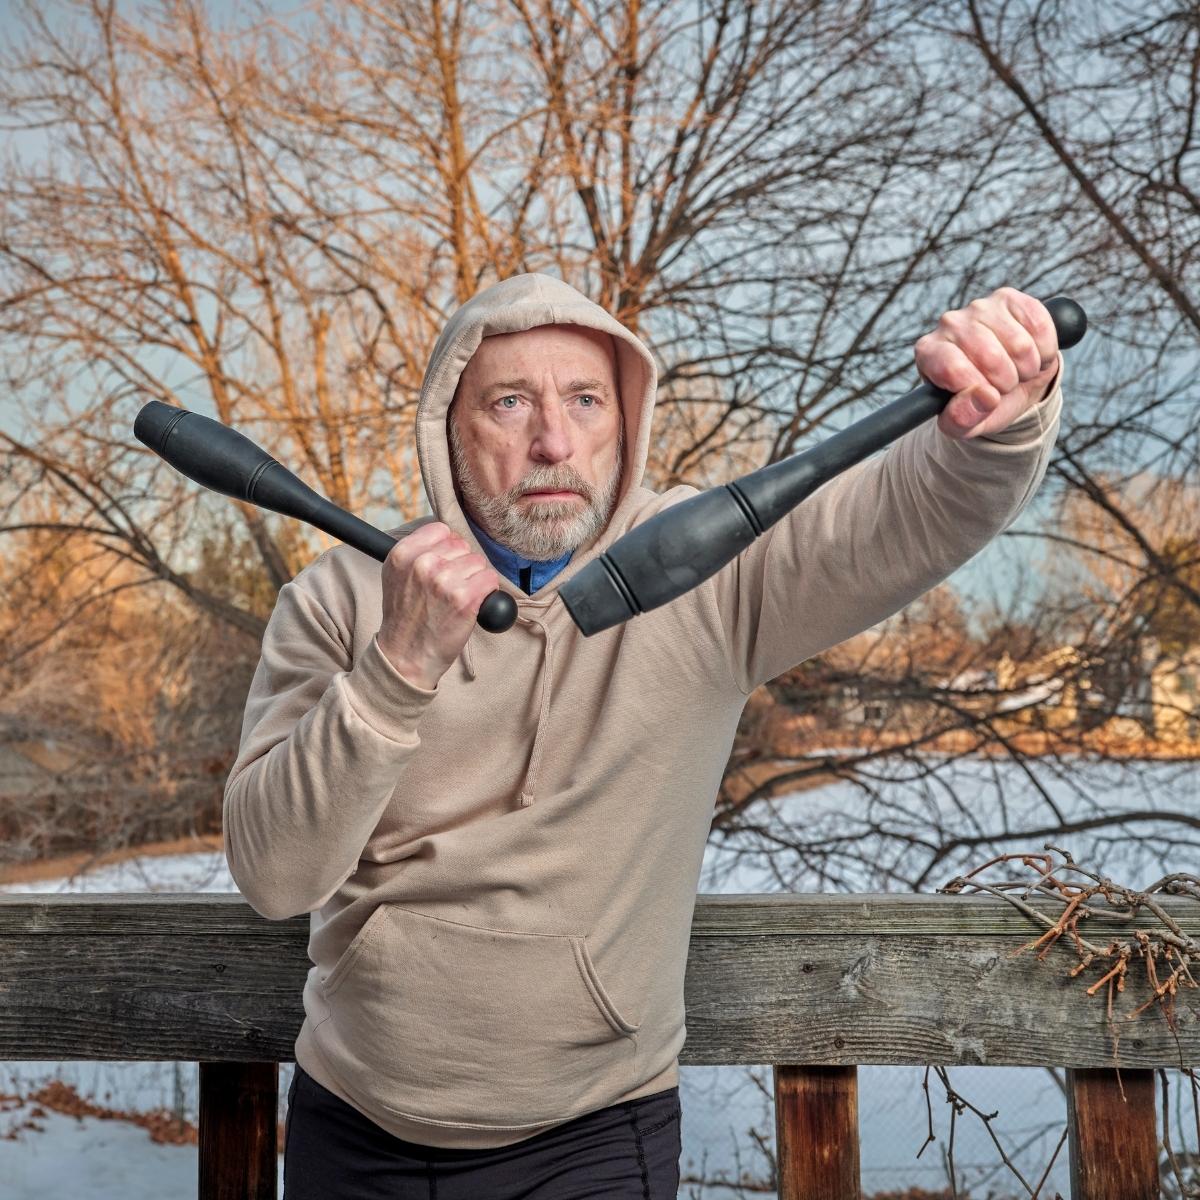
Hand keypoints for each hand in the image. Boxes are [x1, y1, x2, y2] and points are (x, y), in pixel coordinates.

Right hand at [376, 522, 500, 689]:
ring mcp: (444, 581)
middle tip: (449, 589)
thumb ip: (415, 552)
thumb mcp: (395, 577)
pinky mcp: (464, 598)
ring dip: (475, 579)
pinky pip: (490, 579)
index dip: (448, 547)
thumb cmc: (405, 619)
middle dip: (461, 565)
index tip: (445, 564)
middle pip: (462, 545)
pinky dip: (487, 591)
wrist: (406, 656)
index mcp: (402, 555)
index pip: (441, 530)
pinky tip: (472, 604)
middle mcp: (422, 564)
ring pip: (478, 562)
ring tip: (458, 599)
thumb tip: (446, 536)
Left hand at [915, 287, 1059, 439]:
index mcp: (929, 353)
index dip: (978, 389)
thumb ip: (962, 419)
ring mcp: (980, 308)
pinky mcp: (1010, 299)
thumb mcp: (965, 424)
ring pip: (1019, 345)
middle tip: (1002, 385)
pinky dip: (1044, 351)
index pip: (952, 368)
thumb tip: (985, 397)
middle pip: (989, 357)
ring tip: (1016, 372)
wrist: (1010, 385)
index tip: (986, 396)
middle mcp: (949, 324)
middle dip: (1005, 382)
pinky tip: (1031, 355)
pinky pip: (1039, 327)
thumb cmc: (980, 404)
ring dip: (1026, 369)